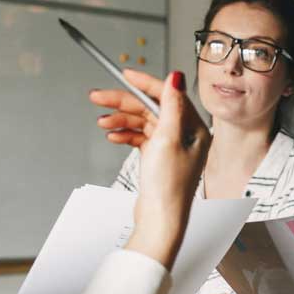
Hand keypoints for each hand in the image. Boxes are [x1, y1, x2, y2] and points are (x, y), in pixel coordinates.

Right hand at [90, 70, 209, 269]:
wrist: (160, 219)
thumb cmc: (168, 186)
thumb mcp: (168, 139)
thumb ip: (171, 105)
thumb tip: (177, 76)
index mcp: (196, 129)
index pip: (169, 96)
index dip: (146, 83)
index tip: (124, 74)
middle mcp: (187, 136)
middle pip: (152, 108)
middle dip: (124, 102)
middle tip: (98, 96)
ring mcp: (173, 147)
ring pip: (144, 122)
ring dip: (122, 120)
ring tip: (103, 123)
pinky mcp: (160, 157)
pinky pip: (141, 137)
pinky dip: (126, 135)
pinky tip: (113, 136)